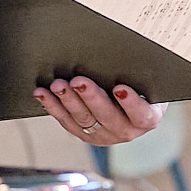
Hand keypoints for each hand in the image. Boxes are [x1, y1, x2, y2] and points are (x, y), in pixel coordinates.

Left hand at [34, 77, 164, 146]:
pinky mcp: (83, 133)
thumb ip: (139, 76)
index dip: (131, 103)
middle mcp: (125, 130)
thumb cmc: (141, 88)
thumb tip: (123, 56)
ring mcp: (103, 134)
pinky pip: (65, 120)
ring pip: (83, 118)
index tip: (119, 88)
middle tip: (78, 82)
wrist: (131, 105)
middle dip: (91, 97)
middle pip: (107, 115)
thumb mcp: (148, 83)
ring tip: (58, 85)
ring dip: (68, 100)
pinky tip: (43, 93)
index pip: (141, 114)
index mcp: (146, 119)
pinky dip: (52, 105)